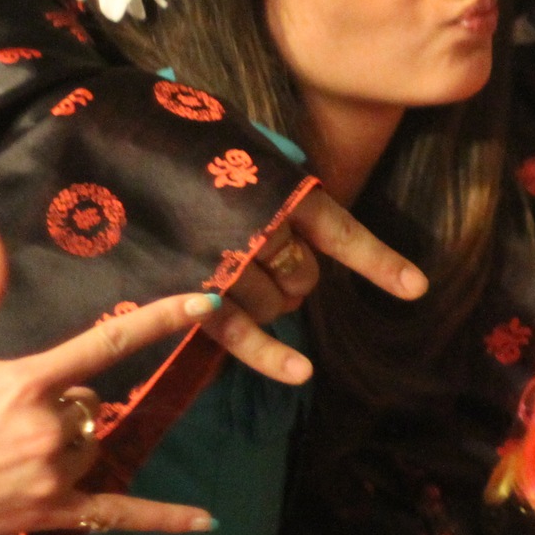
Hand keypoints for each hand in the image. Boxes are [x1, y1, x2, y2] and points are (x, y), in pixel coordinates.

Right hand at [0, 217, 226, 534]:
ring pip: (93, 444)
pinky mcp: (45, 515)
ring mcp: (49, 476)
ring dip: (68, 442)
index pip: (109, 341)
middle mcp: (46, 429)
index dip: (163, 318)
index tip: (209, 302)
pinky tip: (206, 523)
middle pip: (92, 402)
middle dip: (60, 403)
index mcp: (26, 382)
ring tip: (5, 451)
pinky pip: (116, 514)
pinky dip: (163, 519)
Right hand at [212, 186, 427, 384]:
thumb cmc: (200, 168)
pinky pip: (238, 333)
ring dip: (264, 302)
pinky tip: (301, 373)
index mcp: (281, 193)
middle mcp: (258, 227)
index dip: (380, 262)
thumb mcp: (252, 167)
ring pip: (274, 307)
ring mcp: (223, 262)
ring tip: (230, 275)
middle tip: (260, 255)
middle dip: (291, 277)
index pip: (341, 234)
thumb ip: (289, 197)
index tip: (418, 289)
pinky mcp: (191, 291)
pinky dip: (269, 355)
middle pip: (304, 280)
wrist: (117, 161)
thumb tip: (319, 234)